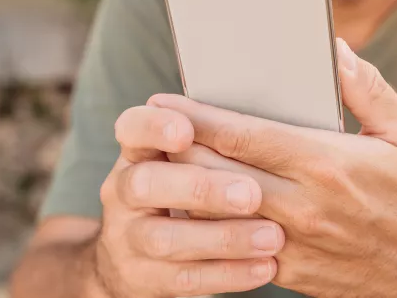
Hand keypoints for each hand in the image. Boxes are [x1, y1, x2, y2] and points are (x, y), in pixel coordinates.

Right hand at [92, 104, 285, 297]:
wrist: (133, 256)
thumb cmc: (179, 189)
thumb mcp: (181, 159)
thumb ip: (208, 140)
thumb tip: (267, 117)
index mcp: (137, 152)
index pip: (132, 128)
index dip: (154, 127)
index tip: (186, 130)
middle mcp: (123, 191)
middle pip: (147, 184)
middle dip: (201, 187)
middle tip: (252, 193)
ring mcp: (127, 238)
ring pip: (167, 238)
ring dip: (224, 237)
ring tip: (272, 236)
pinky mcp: (142, 278)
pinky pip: (185, 279)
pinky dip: (228, 273)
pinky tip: (264, 266)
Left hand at [150, 39, 396, 296]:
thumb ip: (363, 85)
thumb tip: (331, 48)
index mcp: (326, 162)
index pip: (242, 135)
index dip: (195, 117)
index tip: (164, 101)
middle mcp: (303, 205)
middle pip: (215, 174)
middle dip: (178, 149)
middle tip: (156, 129)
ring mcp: (291, 244)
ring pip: (216, 213)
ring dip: (187, 187)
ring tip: (170, 162)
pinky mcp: (287, 270)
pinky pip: (233, 244)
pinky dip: (211, 222)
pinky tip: (201, 203)